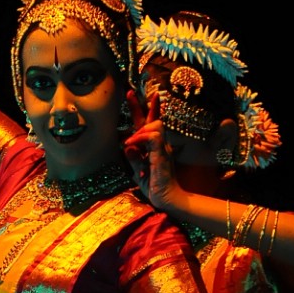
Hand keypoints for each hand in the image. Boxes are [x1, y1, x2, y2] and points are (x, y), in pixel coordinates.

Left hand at [123, 91, 180, 211]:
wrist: (167, 200)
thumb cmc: (155, 187)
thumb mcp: (139, 172)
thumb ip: (134, 159)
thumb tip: (126, 145)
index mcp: (154, 147)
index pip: (148, 125)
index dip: (143, 110)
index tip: (136, 95)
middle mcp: (160, 145)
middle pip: (152, 120)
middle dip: (140, 106)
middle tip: (129, 92)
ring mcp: (162, 148)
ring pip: (154, 125)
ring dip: (139, 130)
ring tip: (130, 142)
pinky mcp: (162, 154)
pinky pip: (152, 137)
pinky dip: (140, 138)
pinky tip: (131, 145)